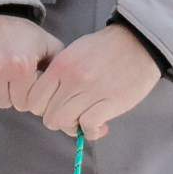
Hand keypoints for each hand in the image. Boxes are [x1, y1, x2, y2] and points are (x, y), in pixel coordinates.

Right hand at [0, 12, 61, 111]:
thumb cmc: (14, 30)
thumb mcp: (43, 42)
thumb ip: (58, 65)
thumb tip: (68, 89)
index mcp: (22, 66)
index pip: (26, 103)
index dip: (25, 93)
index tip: (22, 80)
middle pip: (5, 104)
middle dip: (7, 93)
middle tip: (5, 73)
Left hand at [33, 23, 159, 139]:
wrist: (138, 42)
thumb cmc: (106, 48)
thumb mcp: (75, 52)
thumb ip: (59, 74)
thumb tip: (49, 99)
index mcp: (61, 65)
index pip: (34, 99)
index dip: (41, 108)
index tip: (53, 107)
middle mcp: (73, 79)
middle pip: (49, 116)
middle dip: (58, 120)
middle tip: (72, 115)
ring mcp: (92, 91)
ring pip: (65, 123)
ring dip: (74, 127)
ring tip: (85, 121)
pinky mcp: (111, 102)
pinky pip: (88, 126)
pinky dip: (91, 131)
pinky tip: (100, 125)